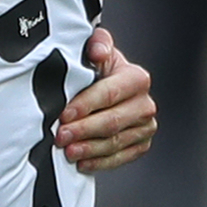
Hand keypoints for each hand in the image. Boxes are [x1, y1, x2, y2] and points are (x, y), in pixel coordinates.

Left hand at [54, 27, 157, 173]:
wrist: (106, 86)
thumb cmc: (98, 68)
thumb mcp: (96, 48)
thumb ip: (97, 43)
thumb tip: (97, 52)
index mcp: (137, 78)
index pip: (110, 94)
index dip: (86, 105)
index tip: (64, 114)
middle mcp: (145, 104)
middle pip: (113, 121)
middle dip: (84, 130)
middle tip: (61, 136)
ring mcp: (145, 127)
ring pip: (115, 142)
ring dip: (89, 149)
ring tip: (68, 151)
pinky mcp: (140, 145)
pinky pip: (121, 158)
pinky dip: (100, 162)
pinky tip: (82, 163)